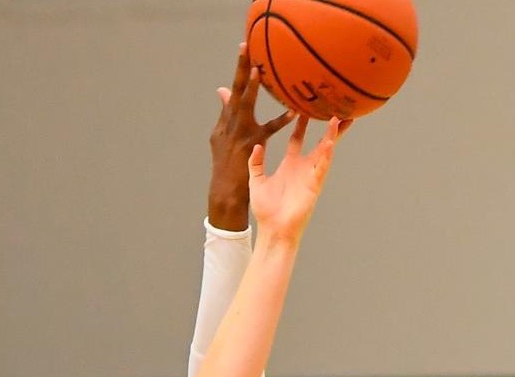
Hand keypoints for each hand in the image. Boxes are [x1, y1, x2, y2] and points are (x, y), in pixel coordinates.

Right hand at [209, 43, 295, 229]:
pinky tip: (293, 111)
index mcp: (226, 121)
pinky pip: (268, 131)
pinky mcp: (251, 146)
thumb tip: (221, 89)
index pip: (234, 90)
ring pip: (245, 106)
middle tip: (245, 48)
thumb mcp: (222, 137)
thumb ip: (225, 112)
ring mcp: (239, 134)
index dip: (239, 69)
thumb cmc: (227, 164)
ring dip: (250, 88)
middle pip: (235, 92)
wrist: (225, 192)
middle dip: (239, 69)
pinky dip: (281, 120)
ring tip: (257, 71)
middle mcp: (230, 124)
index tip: (244, 48)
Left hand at [247, 115, 346, 244]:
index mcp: (289, 165)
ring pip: (325, 151)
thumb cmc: (266, 210)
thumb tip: (257, 144)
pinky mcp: (314, 185)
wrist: (273, 229)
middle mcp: (303, 167)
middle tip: (333, 107)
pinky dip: (326, 155)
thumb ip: (256, 162)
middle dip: (325, 125)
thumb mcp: (256, 180)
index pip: (296, 138)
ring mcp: (310, 175)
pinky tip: (330, 143)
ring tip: (340, 119)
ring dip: (332, 136)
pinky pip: (322, 167)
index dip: (299, 123)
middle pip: (318, 141)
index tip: (301, 106)